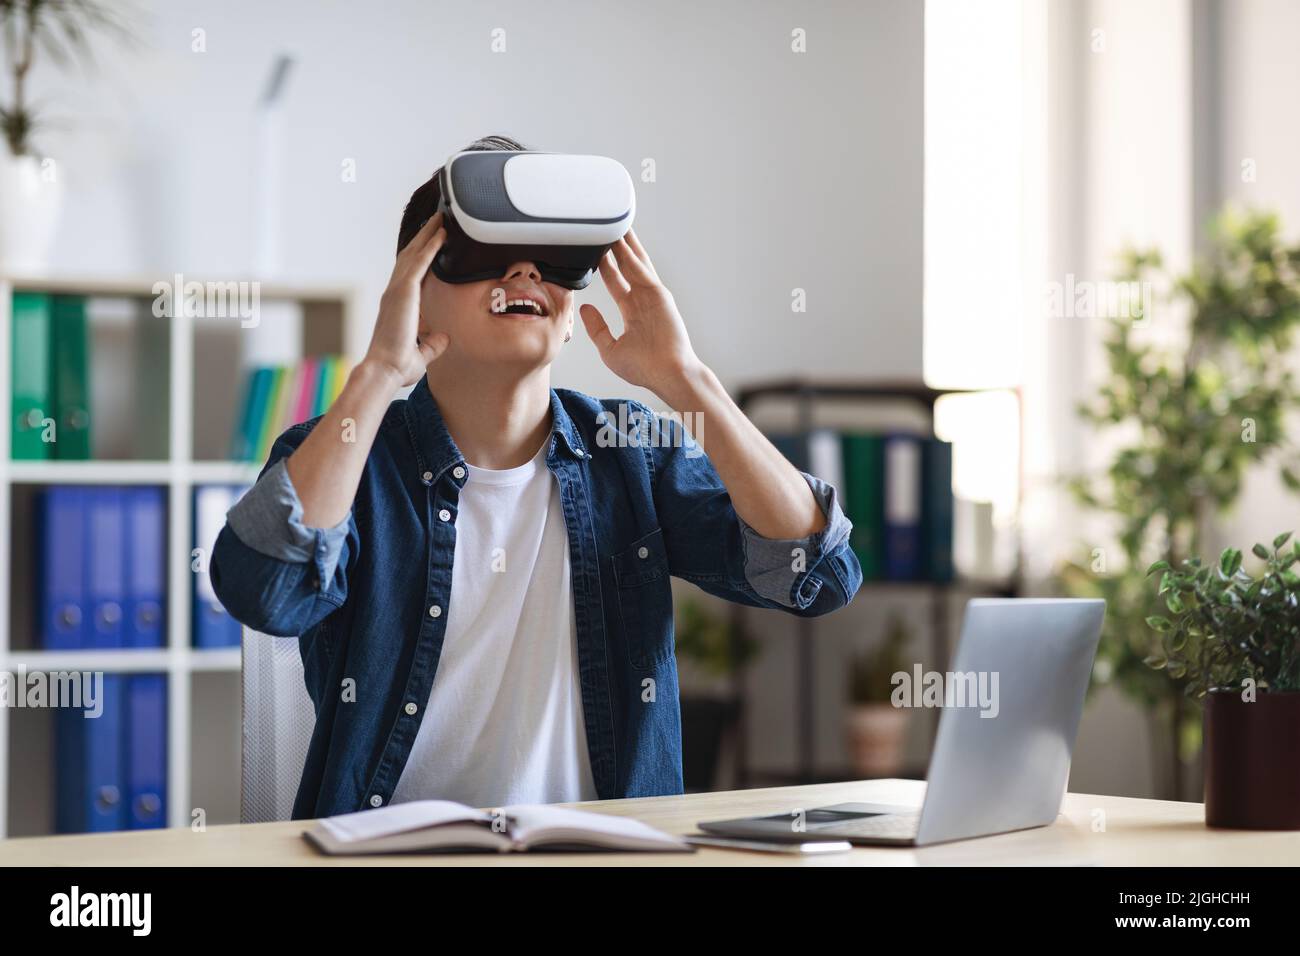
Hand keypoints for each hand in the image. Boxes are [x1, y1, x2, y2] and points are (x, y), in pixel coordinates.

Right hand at [364, 211, 450, 386]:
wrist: (384, 370)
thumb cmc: (396, 366)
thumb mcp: (421, 354)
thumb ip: (432, 344)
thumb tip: (443, 338)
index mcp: (397, 305)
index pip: (410, 273)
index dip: (420, 255)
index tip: (430, 241)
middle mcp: (394, 293)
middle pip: (411, 256)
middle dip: (424, 236)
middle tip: (437, 218)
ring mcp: (397, 290)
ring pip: (415, 253)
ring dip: (428, 234)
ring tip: (441, 217)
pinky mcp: (403, 292)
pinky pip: (421, 263)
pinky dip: (432, 247)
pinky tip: (442, 234)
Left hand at [579, 229, 703, 399]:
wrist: (668, 375)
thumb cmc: (645, 369)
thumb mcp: (610, 348)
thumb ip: (597, 328)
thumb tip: (585, 308)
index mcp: (633, 311)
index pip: (615, 281)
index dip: (604, 265)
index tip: (592, 250)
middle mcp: (643, 299)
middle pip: (626, 265)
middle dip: (615, 246)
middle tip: (603, 226)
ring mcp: (652, 295)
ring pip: (635, 262)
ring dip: (624, 243)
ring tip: (614, 223)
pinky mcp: (659, 295)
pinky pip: (641, 271)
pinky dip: (632, 255)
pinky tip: (622, 240)